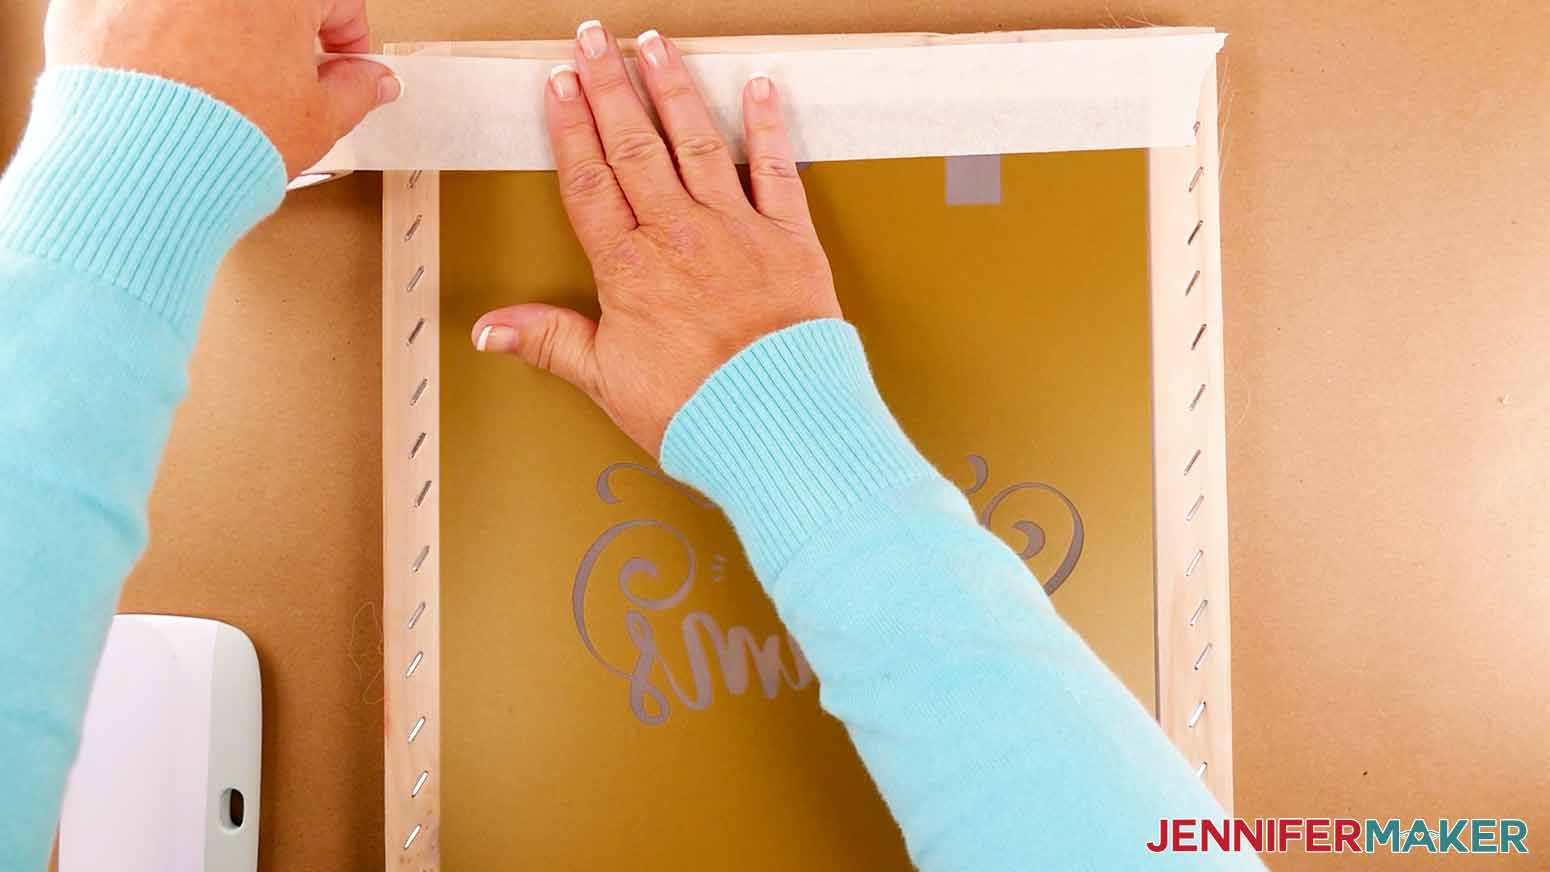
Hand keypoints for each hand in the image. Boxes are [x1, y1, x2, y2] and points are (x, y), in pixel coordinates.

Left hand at [43, 0, 399, 176]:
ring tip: (218, 83)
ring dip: (217, 30)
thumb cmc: (222, 140)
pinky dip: (156, 33)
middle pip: (266, 1)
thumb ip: (354, 91)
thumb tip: (369, 81)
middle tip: (279, 76)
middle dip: (280, 32)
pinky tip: (167, 76)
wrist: (138, 168)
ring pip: (203, 6)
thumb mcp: (316, 121)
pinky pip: (141, 9)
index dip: (348, 37)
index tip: (341, 62)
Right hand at [470, 22, 841, 457]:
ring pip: (695, 142)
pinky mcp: (789, 238)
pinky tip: (758, 88)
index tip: (558, 85)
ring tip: (655, 44)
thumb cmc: (697, 411)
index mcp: (629, 267)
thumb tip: (488, 328)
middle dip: (610, 85)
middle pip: (633, 146)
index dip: (571, 128)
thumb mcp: (606, 380)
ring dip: (673, 88)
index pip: (588, 181)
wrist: (777, 423)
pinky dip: (766, 126)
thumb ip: (550, 341)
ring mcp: (734, 229)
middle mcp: (678, 234)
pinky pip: (775, 169)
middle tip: (594, 37)